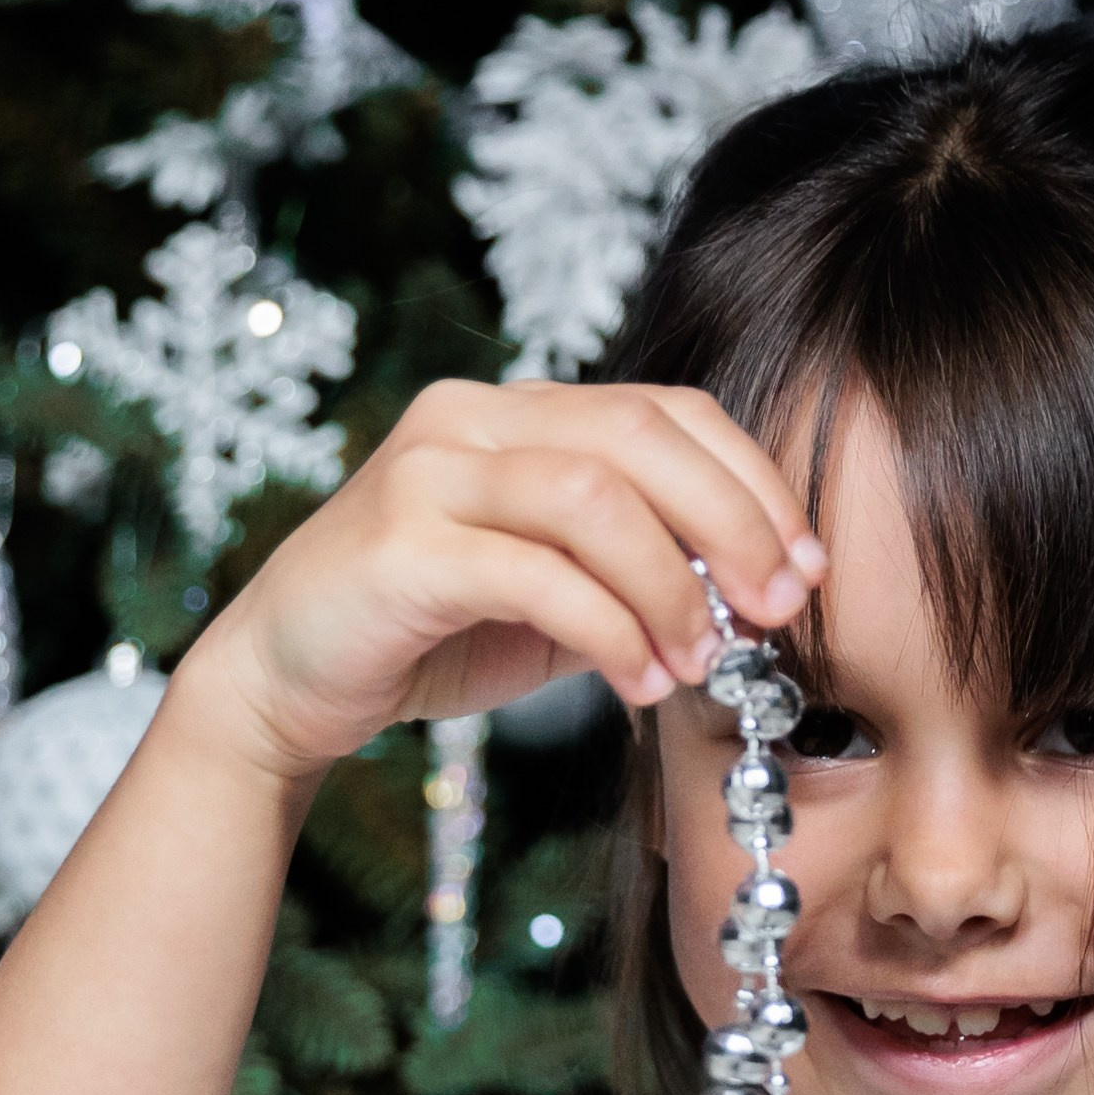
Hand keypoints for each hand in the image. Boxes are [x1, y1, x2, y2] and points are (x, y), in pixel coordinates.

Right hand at [179, 378, 828, 784]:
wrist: (285, 682)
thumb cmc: (426, 635)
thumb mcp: (552, 597)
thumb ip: (633, 576)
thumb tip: (751, 597)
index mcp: (518, 413)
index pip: (665, 412)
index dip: (751, 482)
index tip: (807, 567)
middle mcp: (471, 418)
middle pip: (640, 437)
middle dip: (732, 524)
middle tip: (781, 609)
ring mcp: (429, 473)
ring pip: (593, 499)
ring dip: (671, 586)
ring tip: (699, 661)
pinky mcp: (400, 545)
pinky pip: (535, 573)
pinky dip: (608, 629)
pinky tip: (639, 681)